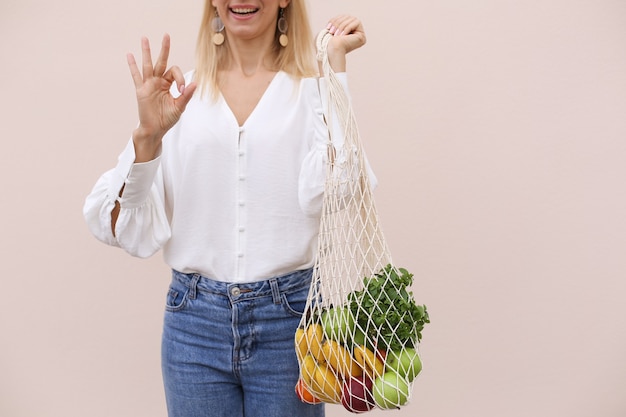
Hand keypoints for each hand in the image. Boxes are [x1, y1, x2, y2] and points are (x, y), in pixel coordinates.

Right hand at [127, 34, 196, 161]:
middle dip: (164, 49)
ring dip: (147, 52)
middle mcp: (158, 82)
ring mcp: (148, 85)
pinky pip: (136, 76)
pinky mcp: (141, 90)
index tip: (182, 90)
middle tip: (166, 35)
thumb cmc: (167, 118)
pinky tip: (129, 55)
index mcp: (167, 84)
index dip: (180, 78)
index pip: (174, 72)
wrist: (155, 129)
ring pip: (148, 65)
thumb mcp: (179, 106)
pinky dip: (133, 66)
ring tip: (144, 38)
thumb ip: (186, 95)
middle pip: (161, 62)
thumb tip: (196, 83)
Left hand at [323, 16, 366, 71]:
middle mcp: (356, 31)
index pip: (343, 17)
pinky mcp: (362, 36)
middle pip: (347, 17)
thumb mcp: (333, 28)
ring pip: (351, 20)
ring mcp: (360, 34)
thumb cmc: (330, 42)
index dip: (335, 20)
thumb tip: (341, 16)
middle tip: (331, 31)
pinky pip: (355, 24)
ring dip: (341, 26)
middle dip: (337, 23)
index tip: (327, 27)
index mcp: (348, 29)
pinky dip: (347, 29)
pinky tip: (342, 35)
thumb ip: (339, 21)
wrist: (333, 51)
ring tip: (335, 34)